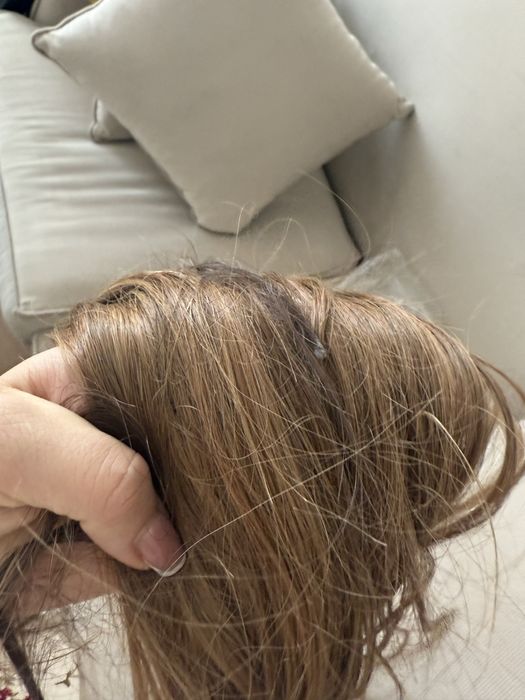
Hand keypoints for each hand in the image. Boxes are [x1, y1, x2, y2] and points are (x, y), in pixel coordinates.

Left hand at [0, 348, 184, 610]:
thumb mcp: (16, 441)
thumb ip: (99, 473)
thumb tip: (165, 540)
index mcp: (82, 382)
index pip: (161, 393)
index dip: (192, 421)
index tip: (218, 455)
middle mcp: (92, 438)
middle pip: (164, 459)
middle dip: (182, 488)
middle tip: (208, 510)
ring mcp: (87, 499)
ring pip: (152, 517)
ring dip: (164, 538)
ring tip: (178, 539)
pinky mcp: (78, 555)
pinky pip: (125, 568)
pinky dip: (133, 577)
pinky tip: (134, 568)